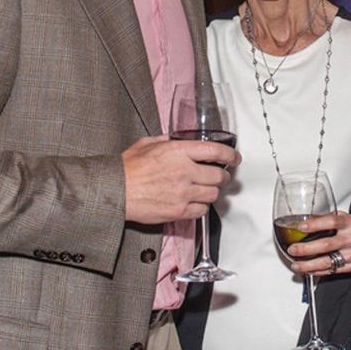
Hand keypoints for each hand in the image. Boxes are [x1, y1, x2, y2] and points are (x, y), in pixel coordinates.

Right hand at [122, 134, 239, 223]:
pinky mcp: (178, 211)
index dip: (231, 155)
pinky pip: (201, 210)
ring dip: (212, 192)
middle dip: (223, 177)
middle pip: (219, 175)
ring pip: (213, 194)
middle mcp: (185, 171)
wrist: (115, 191)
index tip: (235, 158)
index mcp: (179, 151)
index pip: (216, 152)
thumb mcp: (147, 143)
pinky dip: (201, 207)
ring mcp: (183, 192)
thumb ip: (167, 140)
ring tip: (207, 190)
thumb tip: (177, 139)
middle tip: (222, 177)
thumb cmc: (128, 168)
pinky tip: (195, 202)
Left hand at [288, 212, 350, 275]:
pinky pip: (333, 271)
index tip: (301, 227)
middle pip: (326, 245)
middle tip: (293, 249)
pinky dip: (318, 272)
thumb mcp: (346, 218)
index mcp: (349, 223)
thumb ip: (328, 219)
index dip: (315, 224)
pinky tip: (309, 271)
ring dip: (309, 265)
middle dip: (306, 249)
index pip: (331, 222)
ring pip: (328, 262)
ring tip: (296, 265)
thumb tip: (306, 221)